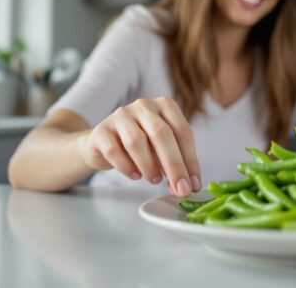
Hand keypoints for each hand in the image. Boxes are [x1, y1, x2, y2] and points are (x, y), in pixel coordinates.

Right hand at [78, 96, 200, 196]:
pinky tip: (135, 175)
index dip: (190, 159)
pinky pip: (114, 151)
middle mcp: (144, 105)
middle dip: (174, 165)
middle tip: (180, 189)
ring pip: (137, 141)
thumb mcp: (163, 149)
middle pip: (161, 134)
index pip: (182, 131)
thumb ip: (177, 162)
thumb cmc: (141, 146)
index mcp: (165, 105)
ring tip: (154, 179)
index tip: (194, 184)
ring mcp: (121, 115)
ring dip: (149, 166)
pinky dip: (127, 167)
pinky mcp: (101, 130)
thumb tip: (187, 186)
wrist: (103, 144)